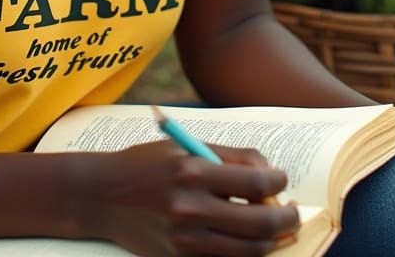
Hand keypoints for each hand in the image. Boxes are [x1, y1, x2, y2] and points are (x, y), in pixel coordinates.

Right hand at [81, 140, 298, 255]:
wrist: (102, 195)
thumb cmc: (146, 164)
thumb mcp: (184, 147)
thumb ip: (228, 157)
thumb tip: (269, 173)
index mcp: (192, 170)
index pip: (255, 180)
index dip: (278, 181)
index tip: (281, 179)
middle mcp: (190, 207)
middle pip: (260, 221)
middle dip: (286, 218)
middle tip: (292, 212)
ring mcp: (185, 239)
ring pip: (249, 249)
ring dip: (272, 239)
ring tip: (279, 228)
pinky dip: (245, 251)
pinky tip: (250, 239)